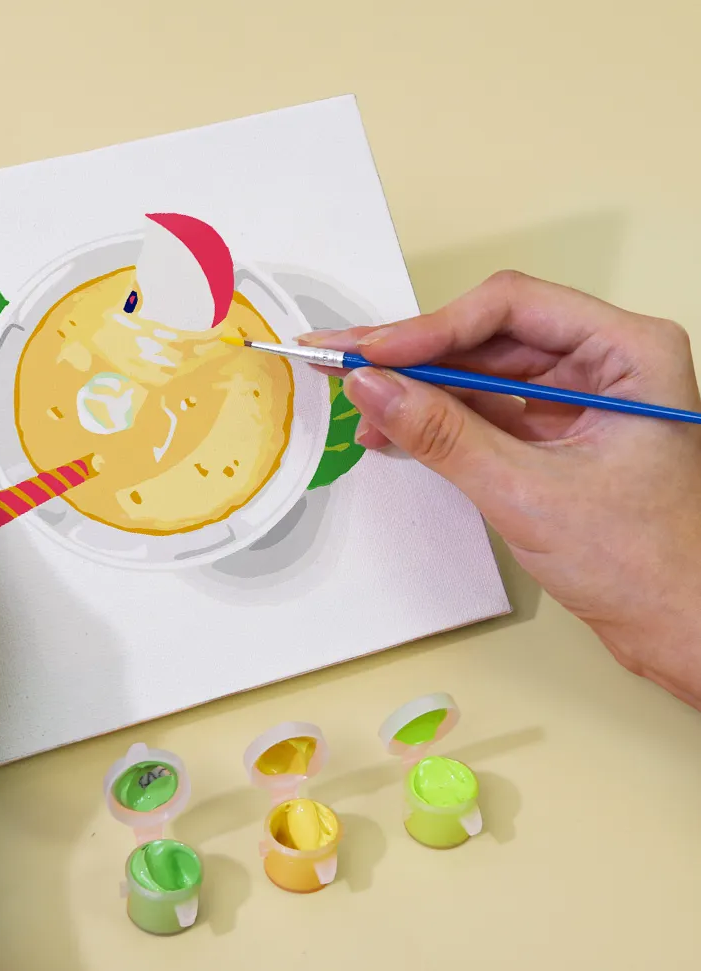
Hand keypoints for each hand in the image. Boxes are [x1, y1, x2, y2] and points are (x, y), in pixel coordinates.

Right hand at [302, 271, 700, 707]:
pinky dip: (436, 421)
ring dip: (415, 387)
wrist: (678, 626)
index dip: (432, 327)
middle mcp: (603, 362)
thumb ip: (444, 435)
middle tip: (340, 355)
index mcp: (627, 352)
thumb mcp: (528, 493)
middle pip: (487, 335)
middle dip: (411, 353)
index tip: (373, 354)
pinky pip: (483, 410)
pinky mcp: (553, 433)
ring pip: (479, 372)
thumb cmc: (645, 564)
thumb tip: (373, 387)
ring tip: (351, 394)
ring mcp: (576, 398)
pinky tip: (388, 429)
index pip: (511, 309)